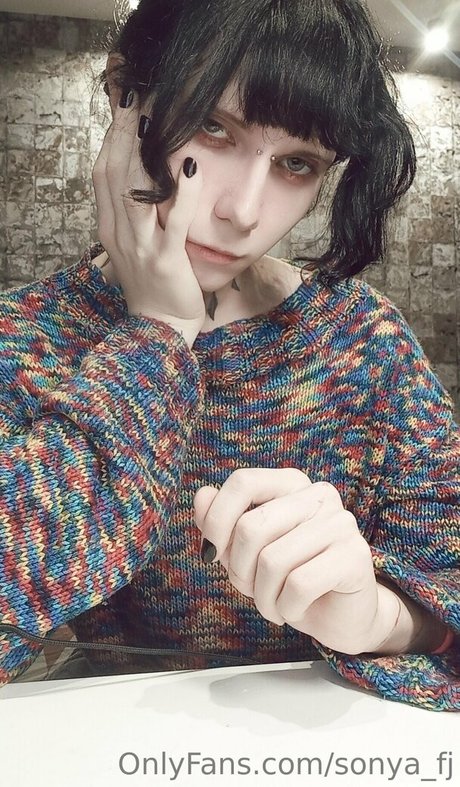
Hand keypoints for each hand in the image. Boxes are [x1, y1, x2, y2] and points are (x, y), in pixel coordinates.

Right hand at [92, 92, 205, 343]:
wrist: (159, 329)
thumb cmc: (153, 284)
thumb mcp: (136, 244)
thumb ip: (136, 212)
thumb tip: (144, 176)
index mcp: (111, 227)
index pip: (105, 173)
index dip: (112, 137)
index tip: (124, 106)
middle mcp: (120, 233)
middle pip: (115, 173)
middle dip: (123, 133)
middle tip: (136, 96)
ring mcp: (141, 247)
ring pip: (135, 193)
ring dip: (144, 153)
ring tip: (153, 117)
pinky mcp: (165, 261)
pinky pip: (173, 223)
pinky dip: (182, 195)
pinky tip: (192, 167)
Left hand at [194, 468, 380, 654]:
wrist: (339, 616)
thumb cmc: (290, 578)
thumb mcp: (246, 551)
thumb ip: (222, 522)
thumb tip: (203, 496)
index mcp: (292, 484)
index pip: (244, 482)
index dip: (217, 520)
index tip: (211, 553)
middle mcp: (319, 495)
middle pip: (252, 527)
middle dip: (240, 570)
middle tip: (251, 590)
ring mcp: (340, 523)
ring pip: (272, 561)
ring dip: (264, 597)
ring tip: (274, 605)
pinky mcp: (355, 556)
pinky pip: (299, 585)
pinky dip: (287, 608)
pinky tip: (294, 609)